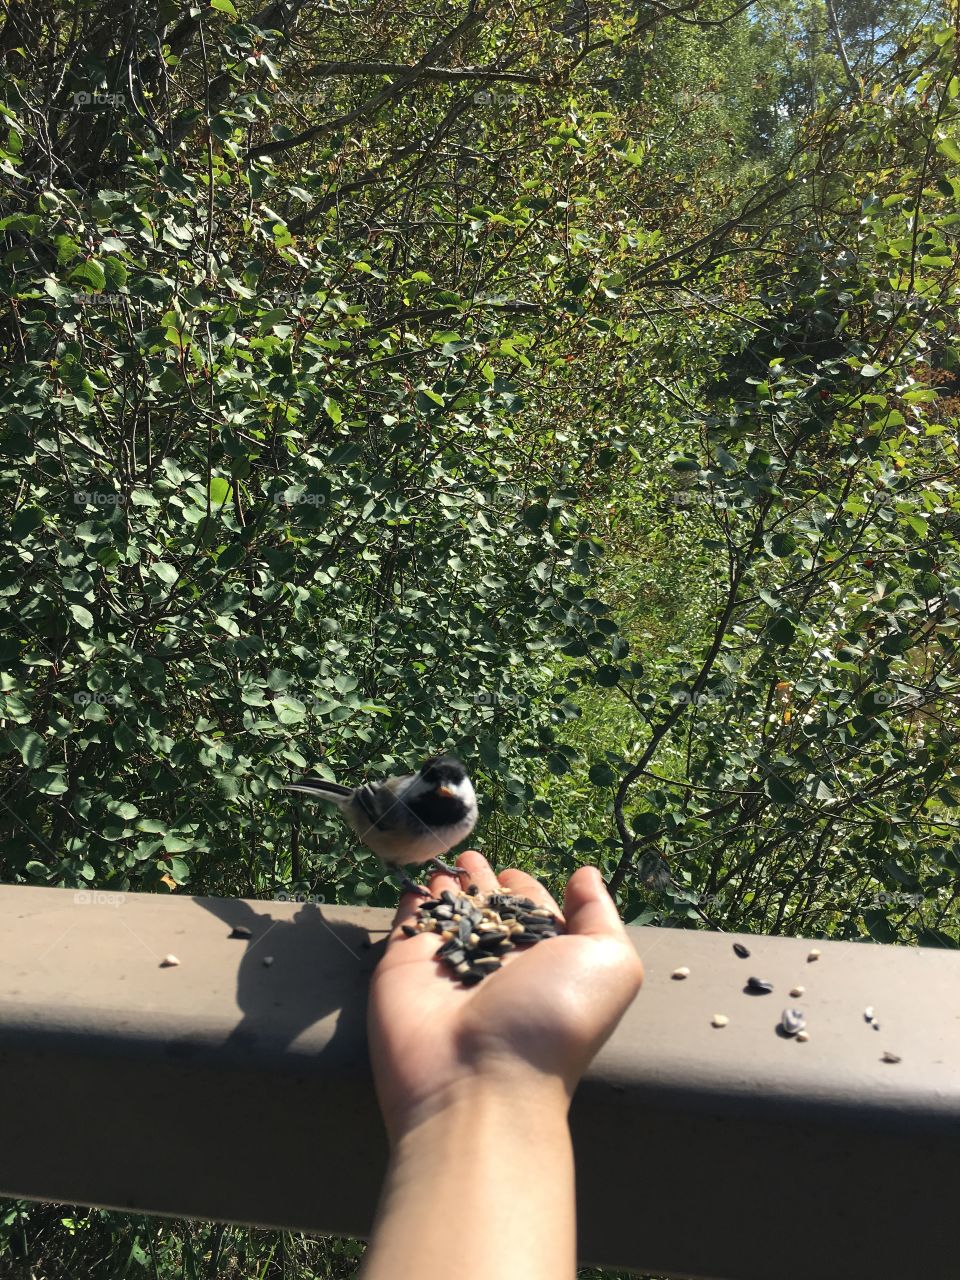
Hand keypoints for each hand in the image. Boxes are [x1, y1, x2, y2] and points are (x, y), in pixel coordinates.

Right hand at [367, 850, 643, 1140]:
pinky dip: (412, 899)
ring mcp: (449, 960)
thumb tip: (585, 874)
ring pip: (449, 910)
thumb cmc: (553, 1019)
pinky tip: (417, 879)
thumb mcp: (607, 963)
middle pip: (489, 909)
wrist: (479, 1080)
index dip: (525, 890)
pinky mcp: (404, 963)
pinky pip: (409, 920)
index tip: (514, 873)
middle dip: (482, 882)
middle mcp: (497, 958)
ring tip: (445, 858)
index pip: (532, 912)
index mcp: (543, 958)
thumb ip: (598, 914)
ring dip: (447, 884)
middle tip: (472, 855)